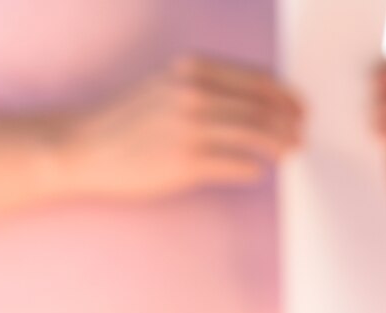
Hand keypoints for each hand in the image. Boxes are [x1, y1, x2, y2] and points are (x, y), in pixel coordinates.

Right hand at [57, 56, 302, 197]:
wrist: (85, 146)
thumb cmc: (130, 120)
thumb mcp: (168, 85)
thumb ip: (209, 87)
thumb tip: (259, 101)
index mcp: (192, 70)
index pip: (258, 79)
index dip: (287, 96)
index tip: (300, 109)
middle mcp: (193, 93)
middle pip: (263, 107)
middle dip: (289, 123)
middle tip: (300, 136)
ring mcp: (190, 128)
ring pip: (256, 135)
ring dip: (280, 145)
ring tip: (289, 153)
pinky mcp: (186, 162)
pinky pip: (237, 165)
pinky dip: (253, 168)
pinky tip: (257, 170)